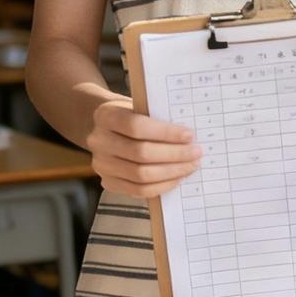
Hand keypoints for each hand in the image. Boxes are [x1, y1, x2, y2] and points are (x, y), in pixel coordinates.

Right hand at [86, 98, 201, 197]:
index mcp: (106, 116)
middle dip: (174, 155)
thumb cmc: (130, 114)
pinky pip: (138, 191)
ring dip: (171, 172)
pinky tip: (177, 177)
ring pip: (140, 175)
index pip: (136, 127)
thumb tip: (189, 135)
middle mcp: (99, 141)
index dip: (165, 133)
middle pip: (140, 153)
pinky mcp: (108, 182)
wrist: (104, 128)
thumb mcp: (138, 105)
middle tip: (196, 153)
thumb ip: (157, 117)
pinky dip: (161, 186)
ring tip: (190, 165)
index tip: (189, 136)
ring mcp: (101, 165)